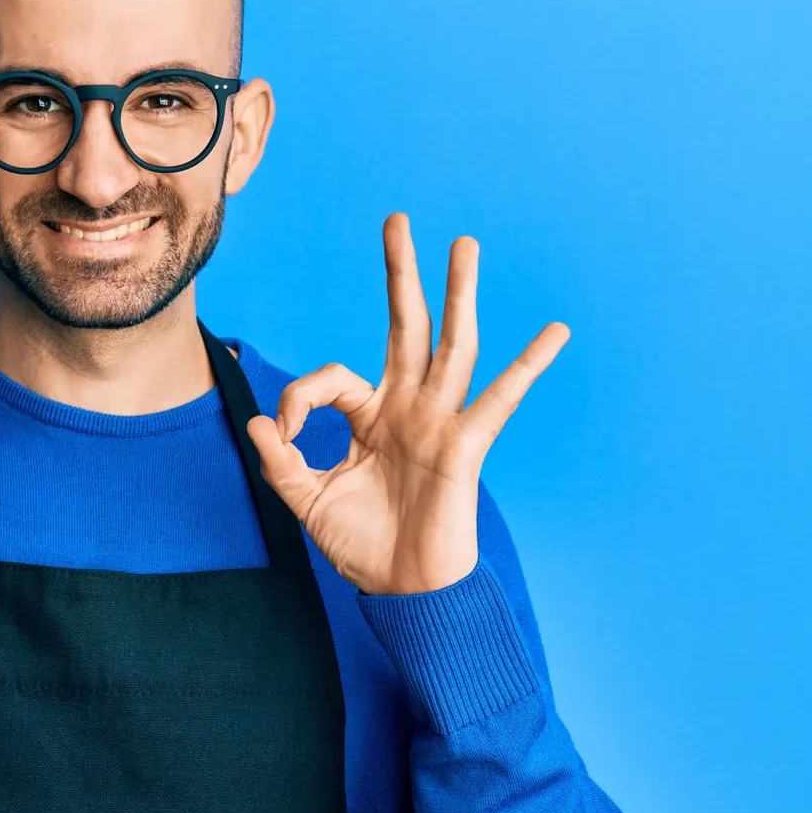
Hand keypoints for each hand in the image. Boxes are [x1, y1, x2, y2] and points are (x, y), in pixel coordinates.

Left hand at [246, 213, 568, 595]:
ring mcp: (440, 421)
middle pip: (406, 326)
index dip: (295, 399)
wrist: (402, 591)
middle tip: (399, 220)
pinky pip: (500, 400)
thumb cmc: (361, 545)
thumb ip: (281, 459)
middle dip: (401, 274)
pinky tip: (555, 331)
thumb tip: (256, 420)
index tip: (279, 435)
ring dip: (458, 293)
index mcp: (370, 415)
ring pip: (451, 344)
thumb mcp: (307, 499)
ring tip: (465, 244)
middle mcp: (408, 407)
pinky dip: (529, 365)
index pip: (330, 377)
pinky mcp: (465, 446)